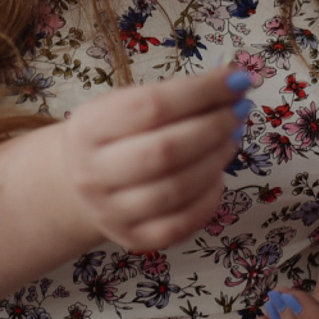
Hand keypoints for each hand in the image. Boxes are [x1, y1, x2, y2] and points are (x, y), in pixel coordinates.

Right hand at [61, 66, 255, 249]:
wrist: (79, 181)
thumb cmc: (113, 134)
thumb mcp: (124, 104)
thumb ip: (173, 96)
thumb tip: (232, 84)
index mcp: (88, 128)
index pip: (151, 105)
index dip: (201, 91)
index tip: (235, 79)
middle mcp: (93, 173)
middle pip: (165, 151)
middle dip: (214, 127)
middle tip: (238, 111)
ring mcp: (111, 212)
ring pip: (177, 188)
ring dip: (217, 159)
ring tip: (232, 138)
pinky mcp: (134, 238)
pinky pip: (183, 223)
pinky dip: (210, 197)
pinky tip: (217, 175)